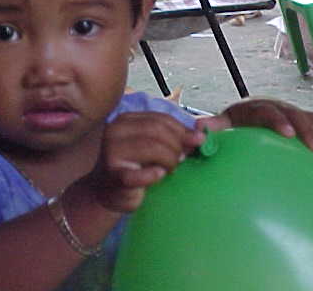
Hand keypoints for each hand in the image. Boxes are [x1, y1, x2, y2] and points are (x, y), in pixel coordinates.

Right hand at [86, 112, 204, 213]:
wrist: (107, 194)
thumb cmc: (134, 168)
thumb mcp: (154, 147)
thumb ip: (176, 138)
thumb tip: (205, 134)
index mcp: (125, 120)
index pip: (161, 119)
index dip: (182, 131)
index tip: (195, 143)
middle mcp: (115, 131)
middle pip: (158, 131)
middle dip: (176, 147)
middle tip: (180, 162)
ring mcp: (112, 152)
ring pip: (152, 147)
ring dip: (169, 160)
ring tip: (169, 170)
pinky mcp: (114, 175)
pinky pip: (141, 173)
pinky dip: (154, 175)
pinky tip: (158, 176)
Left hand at [194, 98, 312, 164]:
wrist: (248, 119)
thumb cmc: (235, 126)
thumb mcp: (223, 126)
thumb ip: (212, 128)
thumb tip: (197, 128)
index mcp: (258, 108)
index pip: (268, 111)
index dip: (278, 121)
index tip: (287, 135)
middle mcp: (282, 109)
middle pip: (298, 116)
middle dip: (308, 131)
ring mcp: (299, 117)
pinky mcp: (311, 128)